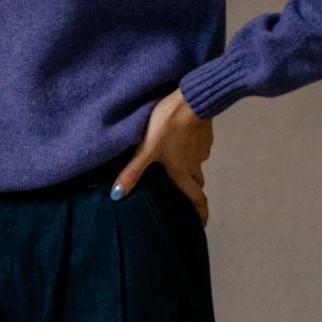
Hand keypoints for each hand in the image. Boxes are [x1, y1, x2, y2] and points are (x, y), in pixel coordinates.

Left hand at [109, 88, 213, 221]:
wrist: (192, 99)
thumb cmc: (169, 125)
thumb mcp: (146, 150)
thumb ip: (132, 172)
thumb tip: (117, 195)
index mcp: (183, 172)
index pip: (197, 199)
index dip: (200, 213)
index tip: (202, 223)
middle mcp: (196, 163)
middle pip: (196, 182)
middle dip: (191, 190)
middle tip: (183, 195)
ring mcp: (202, 148)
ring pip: (196, 163)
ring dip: (189, 167)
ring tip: (176, 164)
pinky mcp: (204, 133)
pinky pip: (198, 146)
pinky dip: (191, 149)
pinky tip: (180, 141)